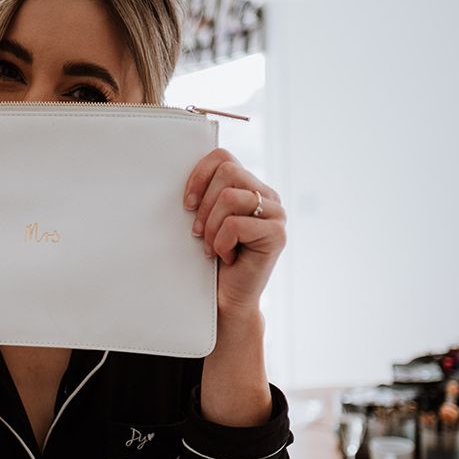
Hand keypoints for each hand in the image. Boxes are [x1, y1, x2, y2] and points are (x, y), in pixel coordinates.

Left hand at [184, 148, 286, 314]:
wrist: (226, 300)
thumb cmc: (212, 262)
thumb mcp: (205, 221)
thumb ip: (206, 195)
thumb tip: (180, 174)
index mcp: (251, 188)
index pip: (223, 158)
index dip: (199, 176)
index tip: (187, 204)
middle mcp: (268, 196)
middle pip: (228, 172)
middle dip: (204, 205)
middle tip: (199, 233)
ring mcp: (277, 214)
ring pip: (231, 197)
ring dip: (212, 226)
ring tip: (212, 247)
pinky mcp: (277, 235)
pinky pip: (236, 224)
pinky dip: (221, 242)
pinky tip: (226, 256)